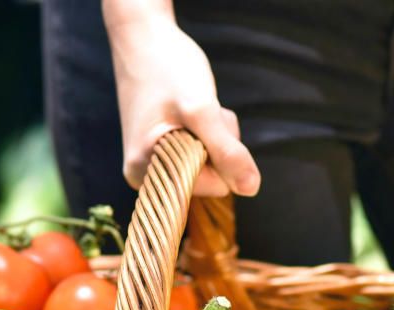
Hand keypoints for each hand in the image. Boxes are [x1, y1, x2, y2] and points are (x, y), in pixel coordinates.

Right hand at [105, 10, 259, 196]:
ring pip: (209, 162)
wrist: (143, 37)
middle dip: (217, 144)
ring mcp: (152, 162)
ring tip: (193, 106)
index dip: (221, 153)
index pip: (215, 186)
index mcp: (145, 172)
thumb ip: (226, 150)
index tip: (202, 121)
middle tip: (198, 110)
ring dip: (213, 134)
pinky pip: (199, 150)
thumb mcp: (201, 109)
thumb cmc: (167, 67)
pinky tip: (190, 108)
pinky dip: (205, 130)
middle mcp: (144, 174)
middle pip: (212, 177)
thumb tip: (250, 188)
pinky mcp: (161, 149)